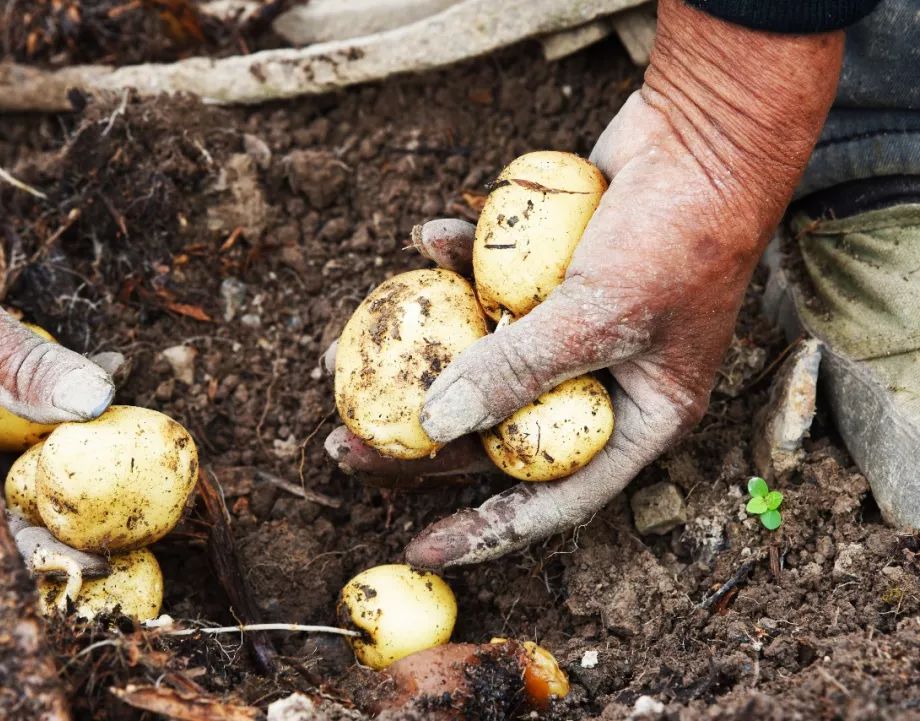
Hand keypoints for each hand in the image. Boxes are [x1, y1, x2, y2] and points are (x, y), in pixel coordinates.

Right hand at [0, 137, 114, 507]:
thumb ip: (13, 364)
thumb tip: (88, 402)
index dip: (9, 534)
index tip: (70, 553)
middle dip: (48, 494)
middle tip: (114, 518)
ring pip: (16, 427)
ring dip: (64, 437)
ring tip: (120, 457)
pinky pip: (30, 375)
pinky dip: (65, 379)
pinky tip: (103, 375)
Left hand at [327, 0, 842, 567]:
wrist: (710, 129)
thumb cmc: (682, 232)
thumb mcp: (600, 313)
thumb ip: (518, 370)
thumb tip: (432, 426)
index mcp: (637, 418)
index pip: (553, 496)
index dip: (484, 527)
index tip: (417, 546)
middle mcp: (599, 382)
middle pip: (496, 431)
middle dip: (418, 440)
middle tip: (344, 445)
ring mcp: (566, 329)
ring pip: (475, 361)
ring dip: (411, 356)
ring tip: (335, 357)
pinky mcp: (543, 278)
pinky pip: (483, 288)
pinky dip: (450, 268)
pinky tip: (423, 238)